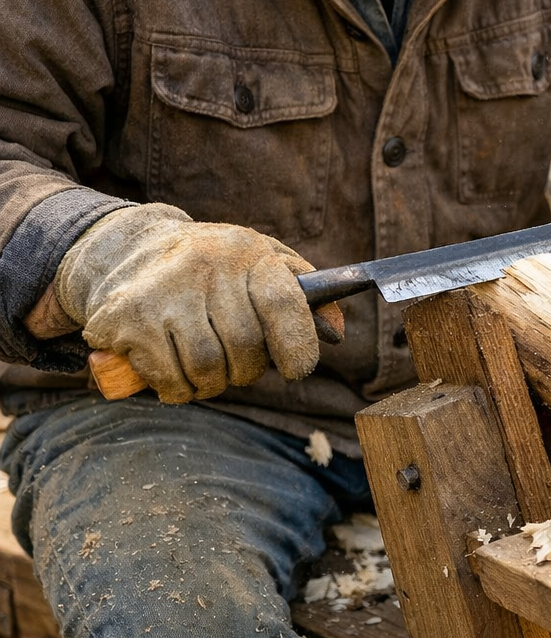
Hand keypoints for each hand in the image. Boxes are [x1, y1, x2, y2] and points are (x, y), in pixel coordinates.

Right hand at [55, 204, 337, 402]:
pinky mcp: (127, 318)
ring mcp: (163, 291)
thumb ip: (305, 294)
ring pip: (207, 368)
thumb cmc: (212, 266)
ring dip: (212, 384)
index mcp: (247, 252)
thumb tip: (337, 332)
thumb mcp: (262, 261)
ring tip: (207, 370)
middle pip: (244, 346)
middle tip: (237, 366)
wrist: (126, 248)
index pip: (284, 304)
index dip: (298, 345)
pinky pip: (169, 378)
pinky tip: (175, 373)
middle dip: (246, 370)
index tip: (297, 370)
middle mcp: (205, 266)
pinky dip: (179, 390)